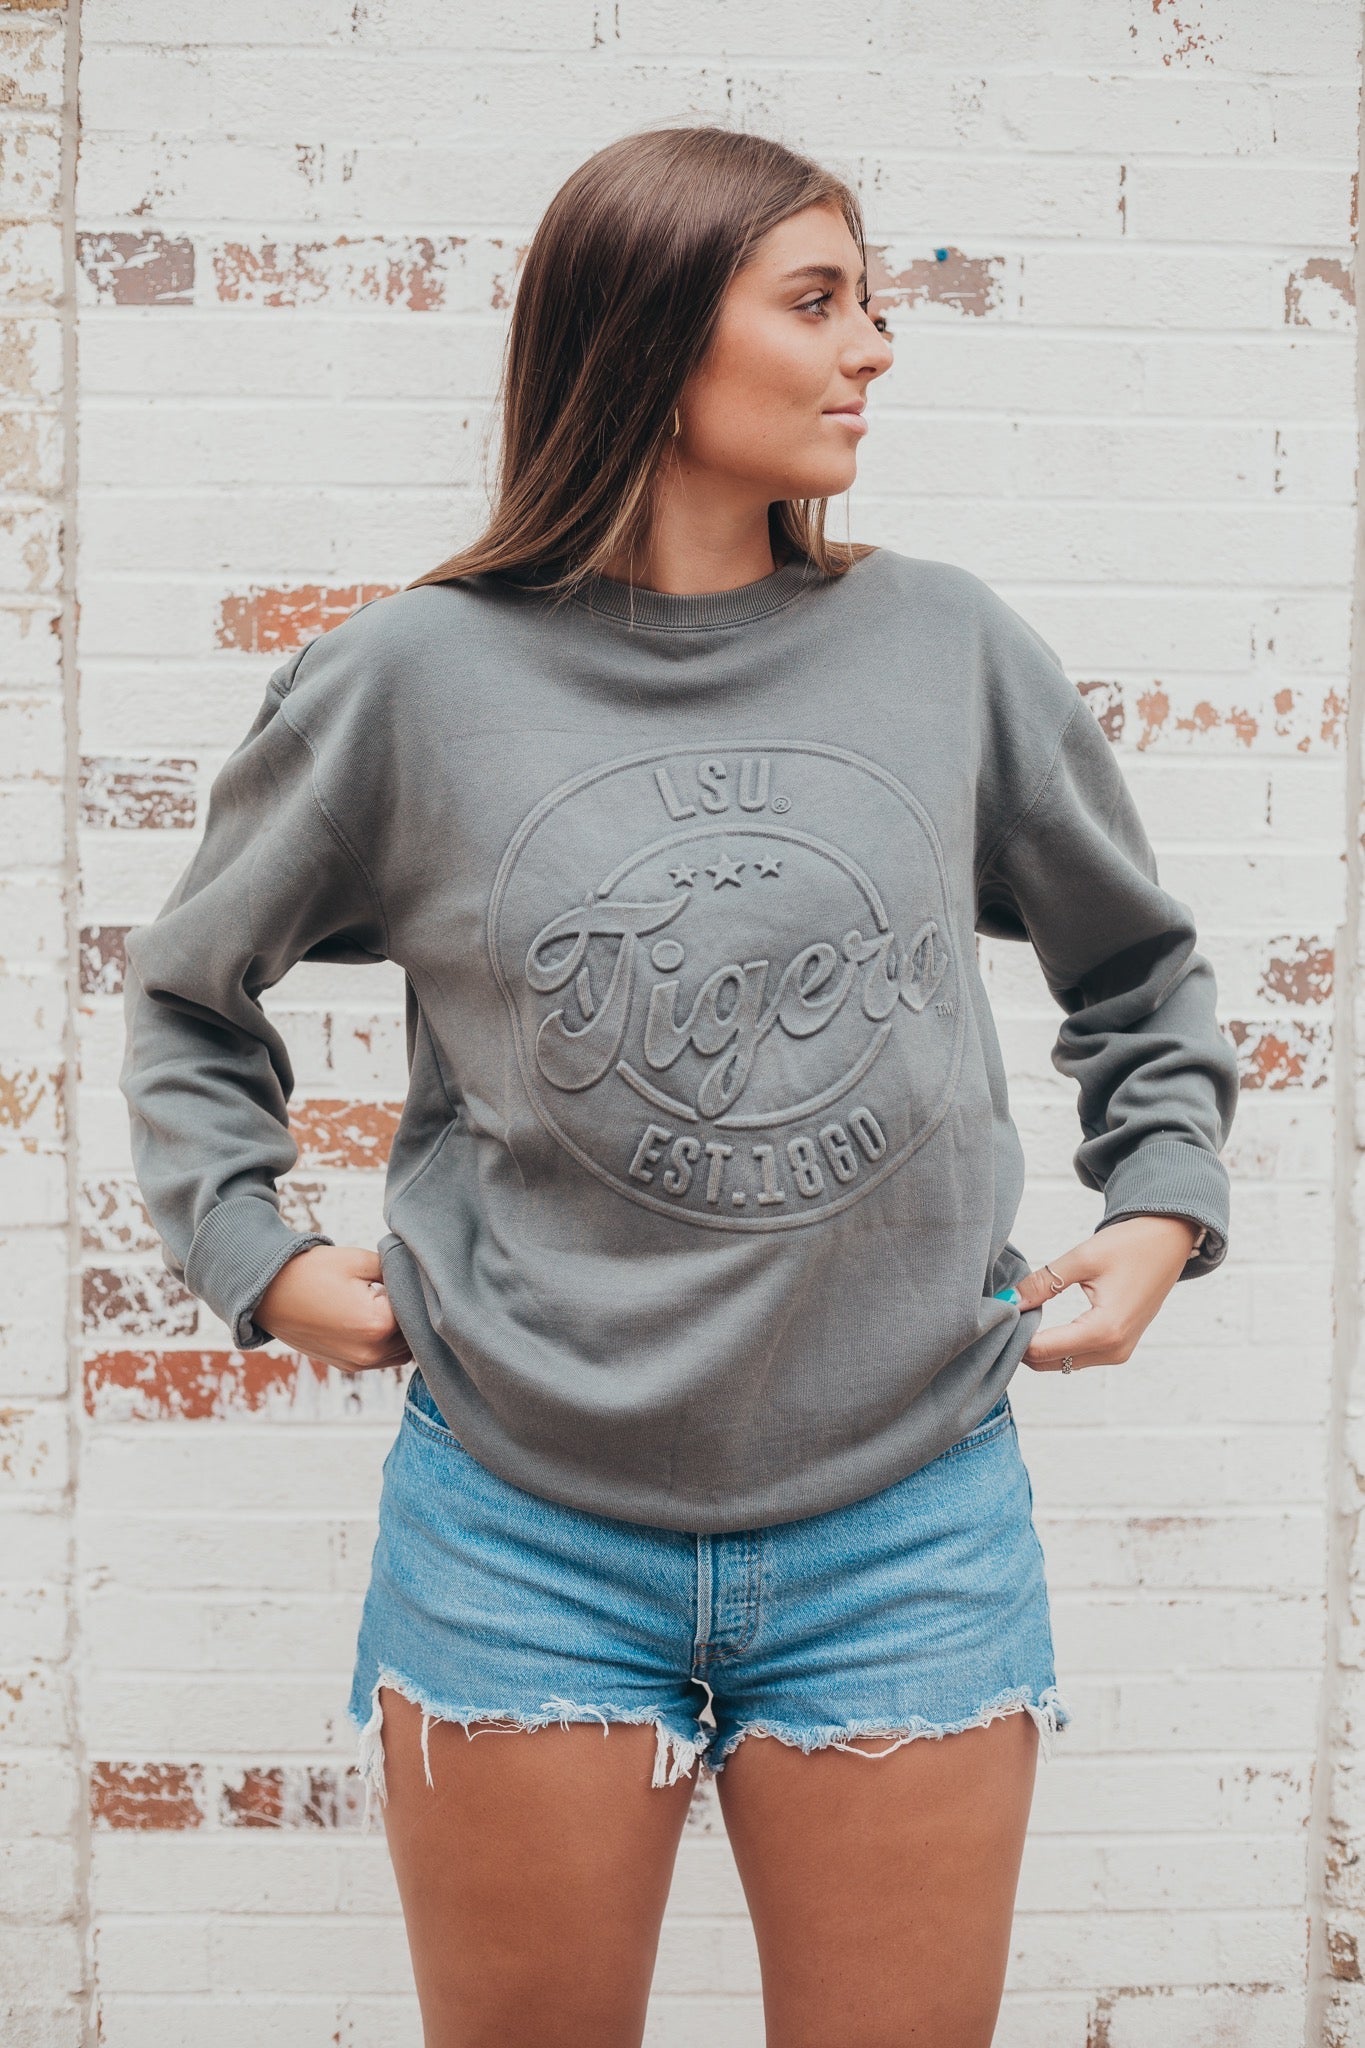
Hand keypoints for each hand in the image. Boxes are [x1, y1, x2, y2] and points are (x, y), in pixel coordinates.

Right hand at [253, 1243, 412, 1372]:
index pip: (420, 1310)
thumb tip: (417, 1274)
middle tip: (407, 1288)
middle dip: (414, 1313)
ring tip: (393, 1303)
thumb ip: (396, 1269)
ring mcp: (359, 1363)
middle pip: (415, 1334)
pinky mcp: (348, 1365)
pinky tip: (381, 1318)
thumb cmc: (310, 1272)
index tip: (415, 1276)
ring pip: (403, 1350)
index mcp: (377, 1324)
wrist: (267, 1293)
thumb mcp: (359, 1260)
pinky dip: (388, 1342)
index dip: (420, 1290)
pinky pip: (384, 1358)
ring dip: (404, 1331)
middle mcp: (371, 1352)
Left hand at [1003, 1215, 1201, 1371]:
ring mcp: (1118, 1353)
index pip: (1041, 1350)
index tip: (995, 1314)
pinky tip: (1041, 1321)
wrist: (1169, 1241)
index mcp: (1104, 1331)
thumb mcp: (1082, 1259)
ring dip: (1037, 1346)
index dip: (1013, 1335)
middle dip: (1021, 1343)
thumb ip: (1042, 1283)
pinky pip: (1077, 1356)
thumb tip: (1008, 1300)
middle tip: (1002, 1315)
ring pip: (1060, 1363)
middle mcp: (1113, 1350)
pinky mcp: (1119, 1347)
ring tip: (1020, 1314)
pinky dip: (1055, 1345)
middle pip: (1047, 1362)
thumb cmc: (1132, 1245)